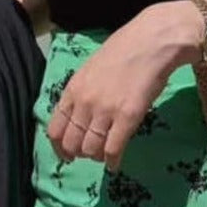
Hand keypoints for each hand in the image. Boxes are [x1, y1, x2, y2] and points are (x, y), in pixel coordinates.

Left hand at [46, 1, 197, 172]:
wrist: (150, 42)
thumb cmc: (124, 51)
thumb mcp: (91, 70)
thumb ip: (82, 92)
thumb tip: (80, 114)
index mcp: (73, 90)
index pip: (55, 128)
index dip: (59, 147)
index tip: (67, 155)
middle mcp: (85, 103)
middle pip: (72, 143)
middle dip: (79, 154)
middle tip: (89, 156)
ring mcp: (105, 111)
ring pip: (91, 149)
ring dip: (97, 157)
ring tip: (105, 156)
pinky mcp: (127, 117)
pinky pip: (113, 149)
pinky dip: (113, 161)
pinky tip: (115, 164)